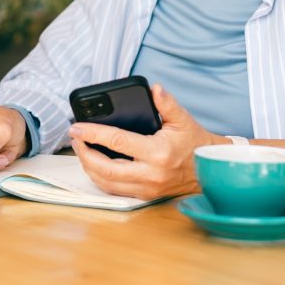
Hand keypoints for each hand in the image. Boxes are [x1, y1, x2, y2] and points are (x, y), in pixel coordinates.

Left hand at [68, 84, 224, 199]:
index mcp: (158, 152)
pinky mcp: (145, 195)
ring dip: (88, 167)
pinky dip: (100, 178)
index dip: (94, 133)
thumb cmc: (194, 143)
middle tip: (75, 138)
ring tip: (81, 150)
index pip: (117, 142)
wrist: (209, 169)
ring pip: (107, 183)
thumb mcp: (183, 119)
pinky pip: (115, 190)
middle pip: (105, 168)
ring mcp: (147, 188)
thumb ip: (166, 103)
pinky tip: (93, 165)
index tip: (77, 127)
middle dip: (84, 153)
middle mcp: (150, 174)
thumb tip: (154, 89)